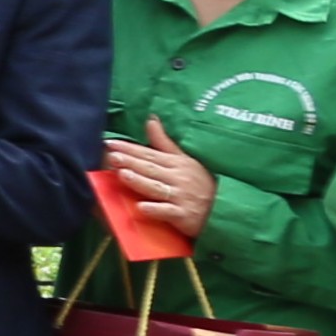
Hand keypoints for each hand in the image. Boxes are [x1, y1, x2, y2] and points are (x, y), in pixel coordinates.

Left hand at [106, 119, 218, 237]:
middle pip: (150, 169)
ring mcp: (181, 197)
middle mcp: (178, 178)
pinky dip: (155, 210)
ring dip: (140, 182)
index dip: (130, 148)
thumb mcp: (185, 160)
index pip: (149, 154)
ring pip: (157, 188)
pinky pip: (168, 212)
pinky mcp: (184, 216)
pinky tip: (140, 207)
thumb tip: (150, 119)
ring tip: (123, 174)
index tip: (110, 143)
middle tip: (112, 156)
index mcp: (176, 163)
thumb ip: (164, 142)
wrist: (225, 209)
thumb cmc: (199, 183)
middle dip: (131, 162)